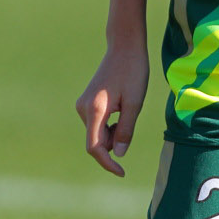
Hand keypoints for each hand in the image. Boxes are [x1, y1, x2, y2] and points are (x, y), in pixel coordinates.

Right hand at [75, 44, 149, 176]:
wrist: (124, 47)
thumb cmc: (133, 72)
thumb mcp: (135, 103)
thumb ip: (125, 130)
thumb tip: (118, 154)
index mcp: (95, 109)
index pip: (95, 147)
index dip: (107, 163)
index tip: (122, 172)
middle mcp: (83, 108)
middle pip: (96, 141)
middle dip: (113, 144)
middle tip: (131, 122)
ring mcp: (83, 105)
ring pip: (97, 133)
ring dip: (113, 134)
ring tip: (128, 111)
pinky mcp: (87, 102)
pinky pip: (97, 124)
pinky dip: (109, 126)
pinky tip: (122, 110)